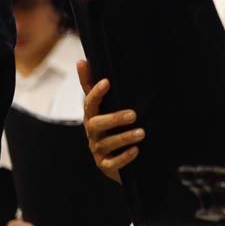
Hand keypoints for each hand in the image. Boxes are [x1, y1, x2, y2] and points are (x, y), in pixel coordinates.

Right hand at [80, 60, 142, 181]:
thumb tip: (82, 60)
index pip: (90, 103)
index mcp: (92, 116)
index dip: (96, 92)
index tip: (107, 81)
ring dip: (124, 137)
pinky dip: (124, 157)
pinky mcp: (105, 165)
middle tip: (134, 114)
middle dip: (114, 118)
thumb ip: (92, 86)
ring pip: (107, 144)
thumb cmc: (110, 126)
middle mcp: (92, 133)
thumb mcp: (105, 106)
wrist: (115, 159)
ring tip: (142, 133)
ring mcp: (98, 150)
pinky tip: (136, 150)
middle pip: (97, 124)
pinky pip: (113, 163)